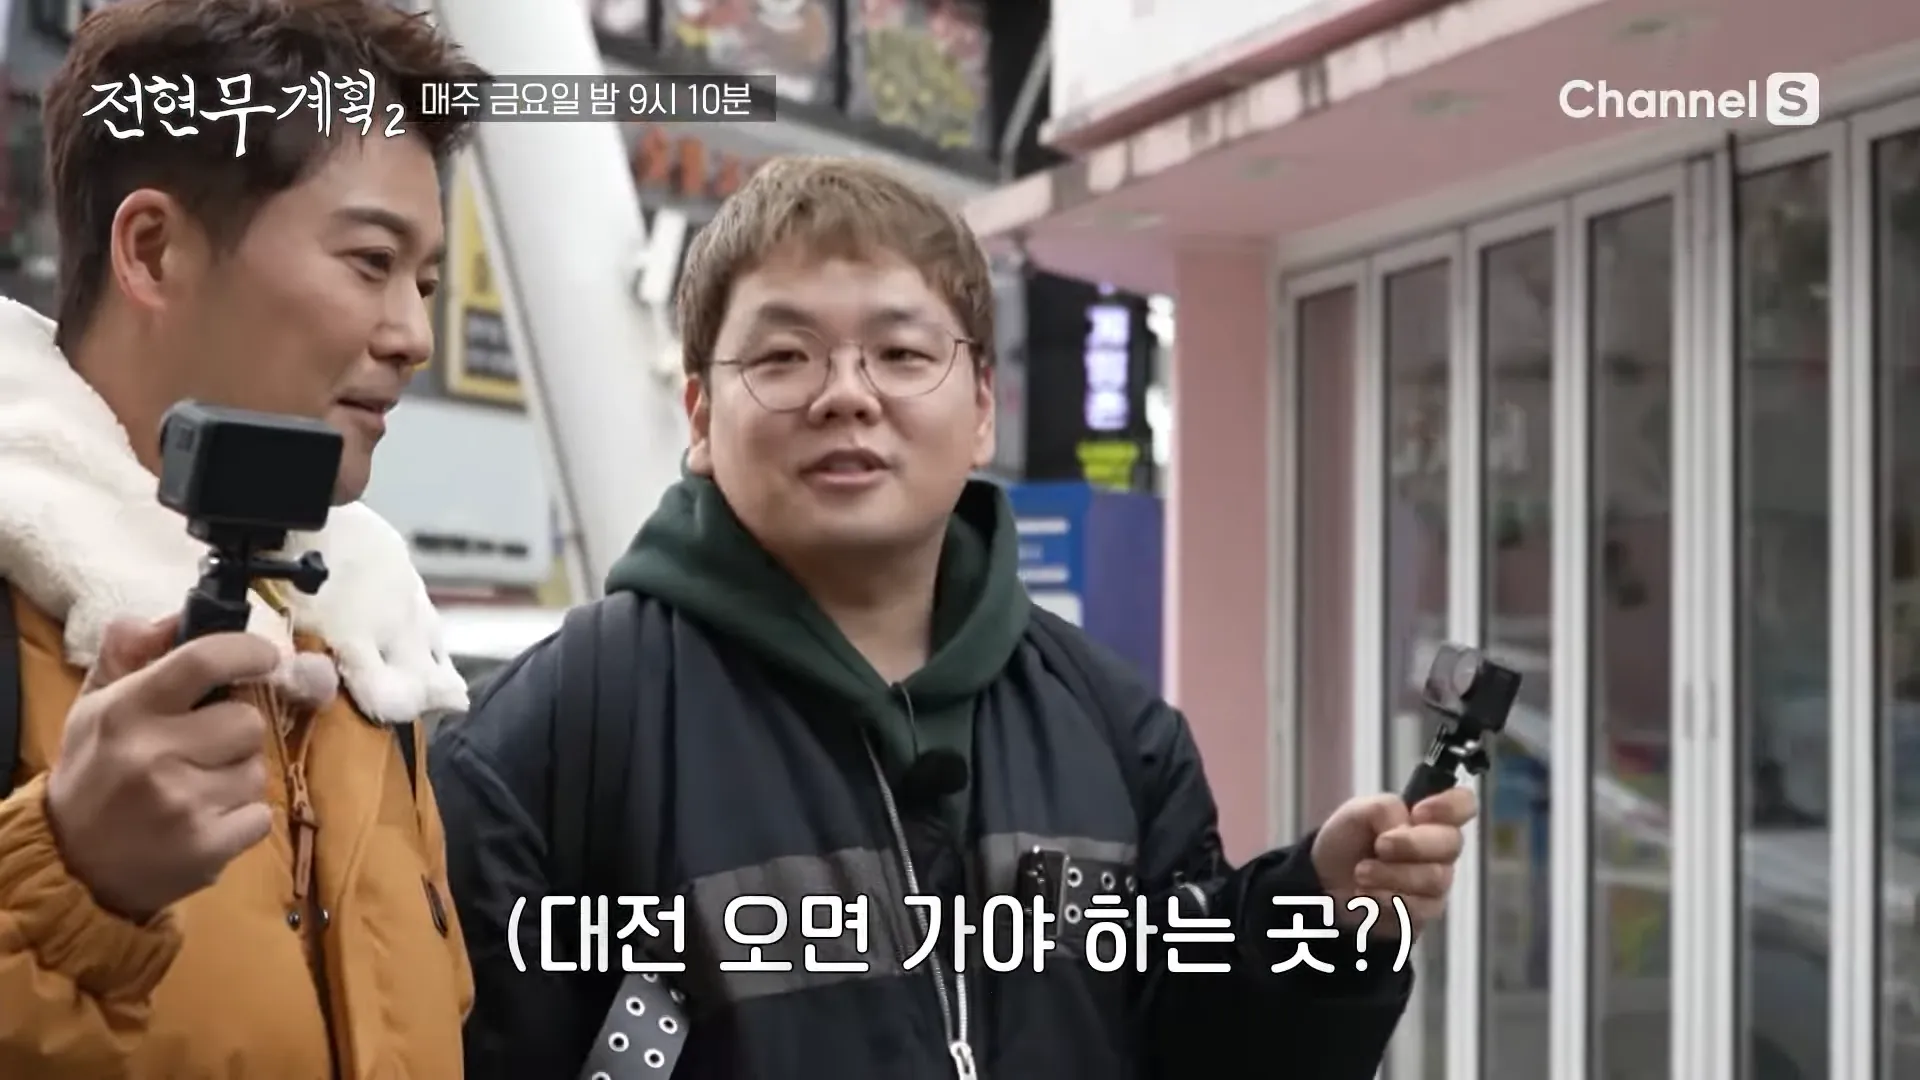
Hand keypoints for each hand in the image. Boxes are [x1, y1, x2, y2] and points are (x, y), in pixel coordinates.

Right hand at [46, 614, 278, 923]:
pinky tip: (204, 821)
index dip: (247, 651)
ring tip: (196, 788)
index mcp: (127, 711)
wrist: (72, 866)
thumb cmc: (94, 774)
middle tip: (205, 746)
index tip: (264, 656)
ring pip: (257, 769)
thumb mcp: (95, 706)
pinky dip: (241, 819)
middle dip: (236, 731)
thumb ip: (130, 654)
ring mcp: (183, 804)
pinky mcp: (206, 848)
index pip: (203, 660)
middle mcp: (155, 755)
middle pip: (248, 721)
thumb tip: (175, 616)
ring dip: (237, 776)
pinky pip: (260, 814)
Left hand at [1310, 787, 1475, 940]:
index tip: (1419, 813)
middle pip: (1452, 843)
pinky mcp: (1424, 911)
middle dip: (1412, 844)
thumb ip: (1386, 808)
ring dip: (1392, 874)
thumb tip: (1406, 826)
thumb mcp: (1358, 811)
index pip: (1464, 804)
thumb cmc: (1348, 841)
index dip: (1451, 806)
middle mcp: (1440, 848)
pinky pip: (1420, 908)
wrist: (1326, 882)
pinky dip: (1387, 899)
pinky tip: (1365, 894)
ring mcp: (1436, 881)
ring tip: (1362, 872)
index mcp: (1429, 817)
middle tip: (1380, 846)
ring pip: (1435, 878)